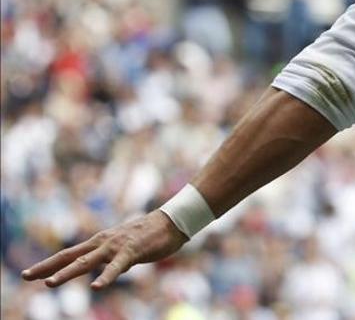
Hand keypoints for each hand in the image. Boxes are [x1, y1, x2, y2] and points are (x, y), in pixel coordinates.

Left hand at [21, 211, 187, 289]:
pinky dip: (106, 278)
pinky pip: (117, 267)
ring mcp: (116, 247)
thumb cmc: (152, 235)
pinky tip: (96, 288)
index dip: (48, 264)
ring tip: (50, 284)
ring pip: (87, 262)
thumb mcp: (127, 249)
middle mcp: (103, 243)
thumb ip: (116, 259)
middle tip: (25, 276)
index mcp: (100, 242)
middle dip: (46, 267)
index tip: (29, 273)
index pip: (69, 254)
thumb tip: (113, 270)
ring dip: (67, 273)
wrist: (173, 221)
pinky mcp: (132, 252)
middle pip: (70, 256)